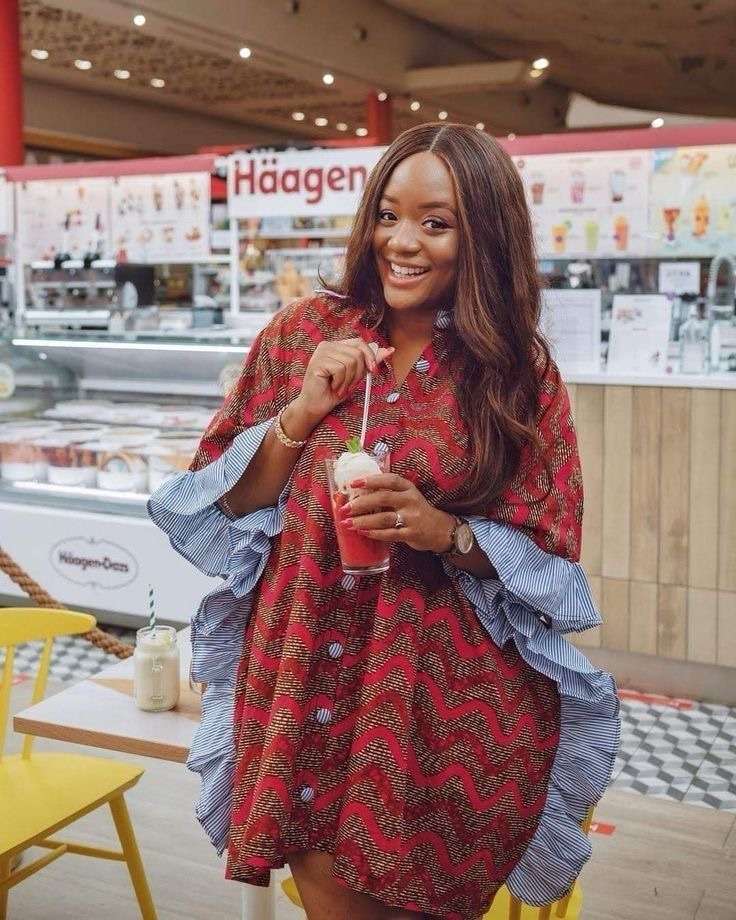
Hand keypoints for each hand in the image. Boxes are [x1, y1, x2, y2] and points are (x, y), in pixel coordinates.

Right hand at [288, 338, 393, 432]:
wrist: (316, 407)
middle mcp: (327, 346)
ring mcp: (321, 353)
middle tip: (350, 385)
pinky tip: (333, 387)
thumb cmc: (334, 392)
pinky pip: (341, 369)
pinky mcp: (317, 362)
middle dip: (359, 373)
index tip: (372, 371)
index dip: (369, 356)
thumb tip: (388, 350)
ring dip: (349, 380)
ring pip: (351, 361)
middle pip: (358, 352)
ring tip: (340, 387)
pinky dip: (341, 382)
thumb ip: (369, 362)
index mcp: (336, 346)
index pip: (359, 342)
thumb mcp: (356, 376)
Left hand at [338, 472, 454, 553]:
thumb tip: (357, 491)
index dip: (371, 480)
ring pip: (384, 518)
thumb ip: (388, 492)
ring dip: (363, 520)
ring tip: (347, 523)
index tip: (352, 483)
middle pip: (383, 498)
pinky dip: (374, 533)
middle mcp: (411, 500)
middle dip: (361, 503)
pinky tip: (362, 532)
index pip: (389, 479)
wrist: (439, 529)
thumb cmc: (416, 510)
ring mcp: (412, 518)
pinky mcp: (412, 534)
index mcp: (408, 488)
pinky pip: (390, 534)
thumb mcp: (407, 496)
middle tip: (344, 508)